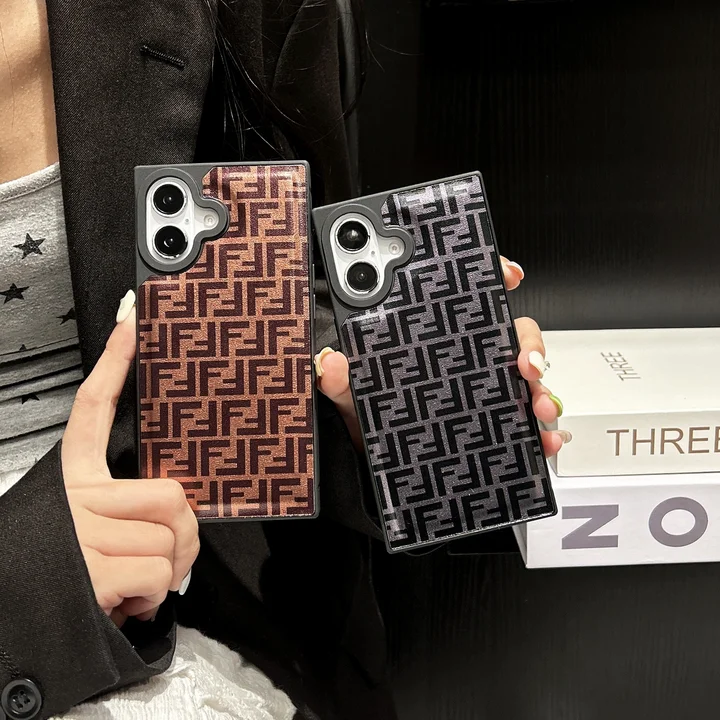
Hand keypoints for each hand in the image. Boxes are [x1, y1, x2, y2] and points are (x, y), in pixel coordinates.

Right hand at [61, 291, 198, 626]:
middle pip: (172, 495)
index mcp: (73, 482)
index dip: (115, 362)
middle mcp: (74, 499)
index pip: (91, 409)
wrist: (14, 635)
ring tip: (136, 585)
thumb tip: (181, 514)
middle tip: (163, 557)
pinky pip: (158, 572)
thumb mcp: (95, 533)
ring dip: (169, 571)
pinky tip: (124, 604)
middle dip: (184, 535)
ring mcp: (80, 531)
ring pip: (172, 536)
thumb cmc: (65, 581)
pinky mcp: (91, 568)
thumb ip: (132, 511)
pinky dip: (152, 598)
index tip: (132, 320)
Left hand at [316, 258, 568, 457]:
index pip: (469, 301)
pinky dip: (544, 433)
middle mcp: (468, 364)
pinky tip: (544, 440)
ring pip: (529, 380)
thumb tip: (330, 363)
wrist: (383, 477)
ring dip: (542, 390)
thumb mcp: (353, 402)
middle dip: (529, 344)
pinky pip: (529, 425)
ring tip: (538, 408)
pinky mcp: (498, 428)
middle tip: (525, 364)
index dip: (492, 279)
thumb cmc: (372, 428)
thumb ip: (339, 382)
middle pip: (512, 335)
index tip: (508, 275)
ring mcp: (487, 395)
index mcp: (436, 344)